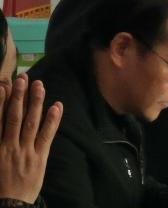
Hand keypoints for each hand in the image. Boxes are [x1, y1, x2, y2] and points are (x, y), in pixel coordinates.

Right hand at [0, 76, 62, 202]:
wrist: (9, 206)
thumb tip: (0, 122)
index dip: (0, 102)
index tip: (2, 85)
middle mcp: (9, 147)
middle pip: (14, 117)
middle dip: (19, 96)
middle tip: (23, 78)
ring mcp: (25, 152)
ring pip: (31, 123)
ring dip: (36, 103)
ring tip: (39, 85)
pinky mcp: (39, 158)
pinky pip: (47, 136)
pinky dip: (52, 121)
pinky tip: (56, 106)